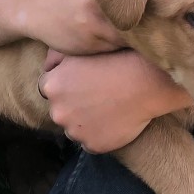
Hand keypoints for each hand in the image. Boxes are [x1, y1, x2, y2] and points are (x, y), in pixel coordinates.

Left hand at [38, 49, 192, 152]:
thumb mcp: (81, 48)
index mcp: (51, 86)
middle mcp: (58, 111)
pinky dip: (100, 135)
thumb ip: (56, 57)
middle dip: (74, 105)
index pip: (48, 90)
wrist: (146, 81)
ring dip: (86, 122)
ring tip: (108, 109)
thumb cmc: (115, 59)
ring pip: (75, 129)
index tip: (83, 84)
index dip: (67, 86)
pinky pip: (91, 143)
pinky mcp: (93, 145)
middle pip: (61, 111)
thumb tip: (47, 67)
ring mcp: (75, 131)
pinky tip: (114, 121)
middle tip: (97, 96)